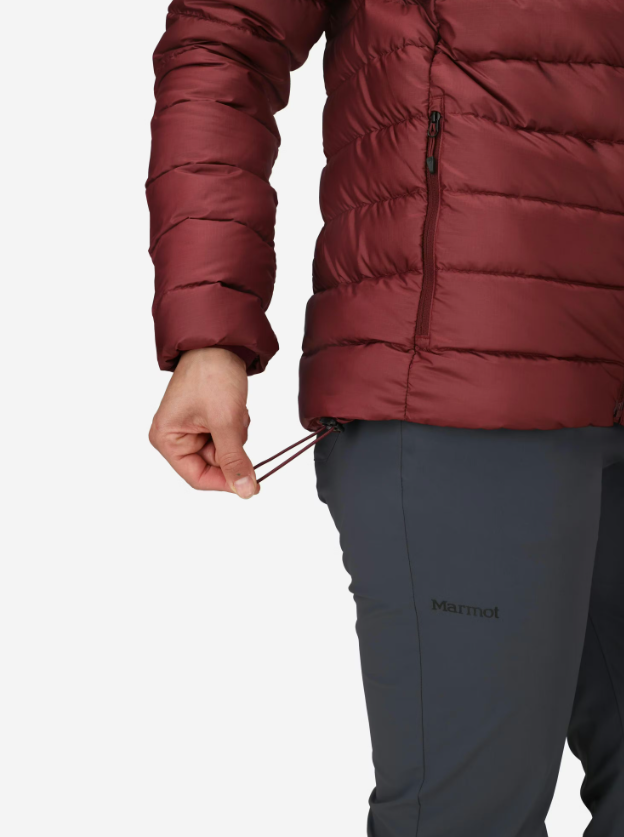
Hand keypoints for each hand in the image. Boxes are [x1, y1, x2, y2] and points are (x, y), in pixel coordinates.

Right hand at [149, 348, 258, 497]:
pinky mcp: (206, 422)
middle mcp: (175, 438)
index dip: (225, 482)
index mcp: (167, 440)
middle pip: (212, 465)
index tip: (251, 484)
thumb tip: (245, 491)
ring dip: (236, 434)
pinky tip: (234, 407)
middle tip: (236, 424)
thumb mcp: (225, 422)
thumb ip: (234, 459)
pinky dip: (236, 426)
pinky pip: (228, 438)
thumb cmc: (211, 375)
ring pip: (224, 451)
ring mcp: (191, 430)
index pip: (197, 478)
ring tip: (233, 410)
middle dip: (231, 447)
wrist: (219, 342)